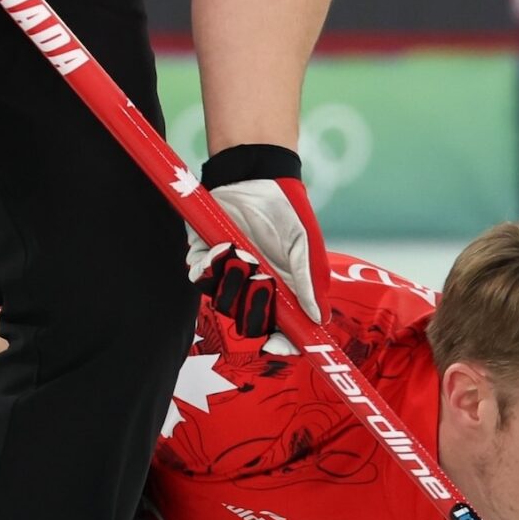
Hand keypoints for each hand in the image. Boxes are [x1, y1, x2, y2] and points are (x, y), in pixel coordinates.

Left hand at [188, 144, 327, 328]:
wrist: (254, 175)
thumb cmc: (286, 208)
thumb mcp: (305, 243)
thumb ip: (310, 280)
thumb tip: (320, 318)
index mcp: (283, 289)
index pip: (282, 329)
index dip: (280, 343)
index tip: (276, 344)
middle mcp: (255, 287)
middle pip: (248, 322)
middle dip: (253, 307)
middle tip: (261, 279)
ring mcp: (229, 274)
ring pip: (221, 303)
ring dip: (231, 282)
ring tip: (242, 253)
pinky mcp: (205, 257)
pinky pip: (198, 278)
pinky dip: (209, 267)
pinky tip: (223, 247)